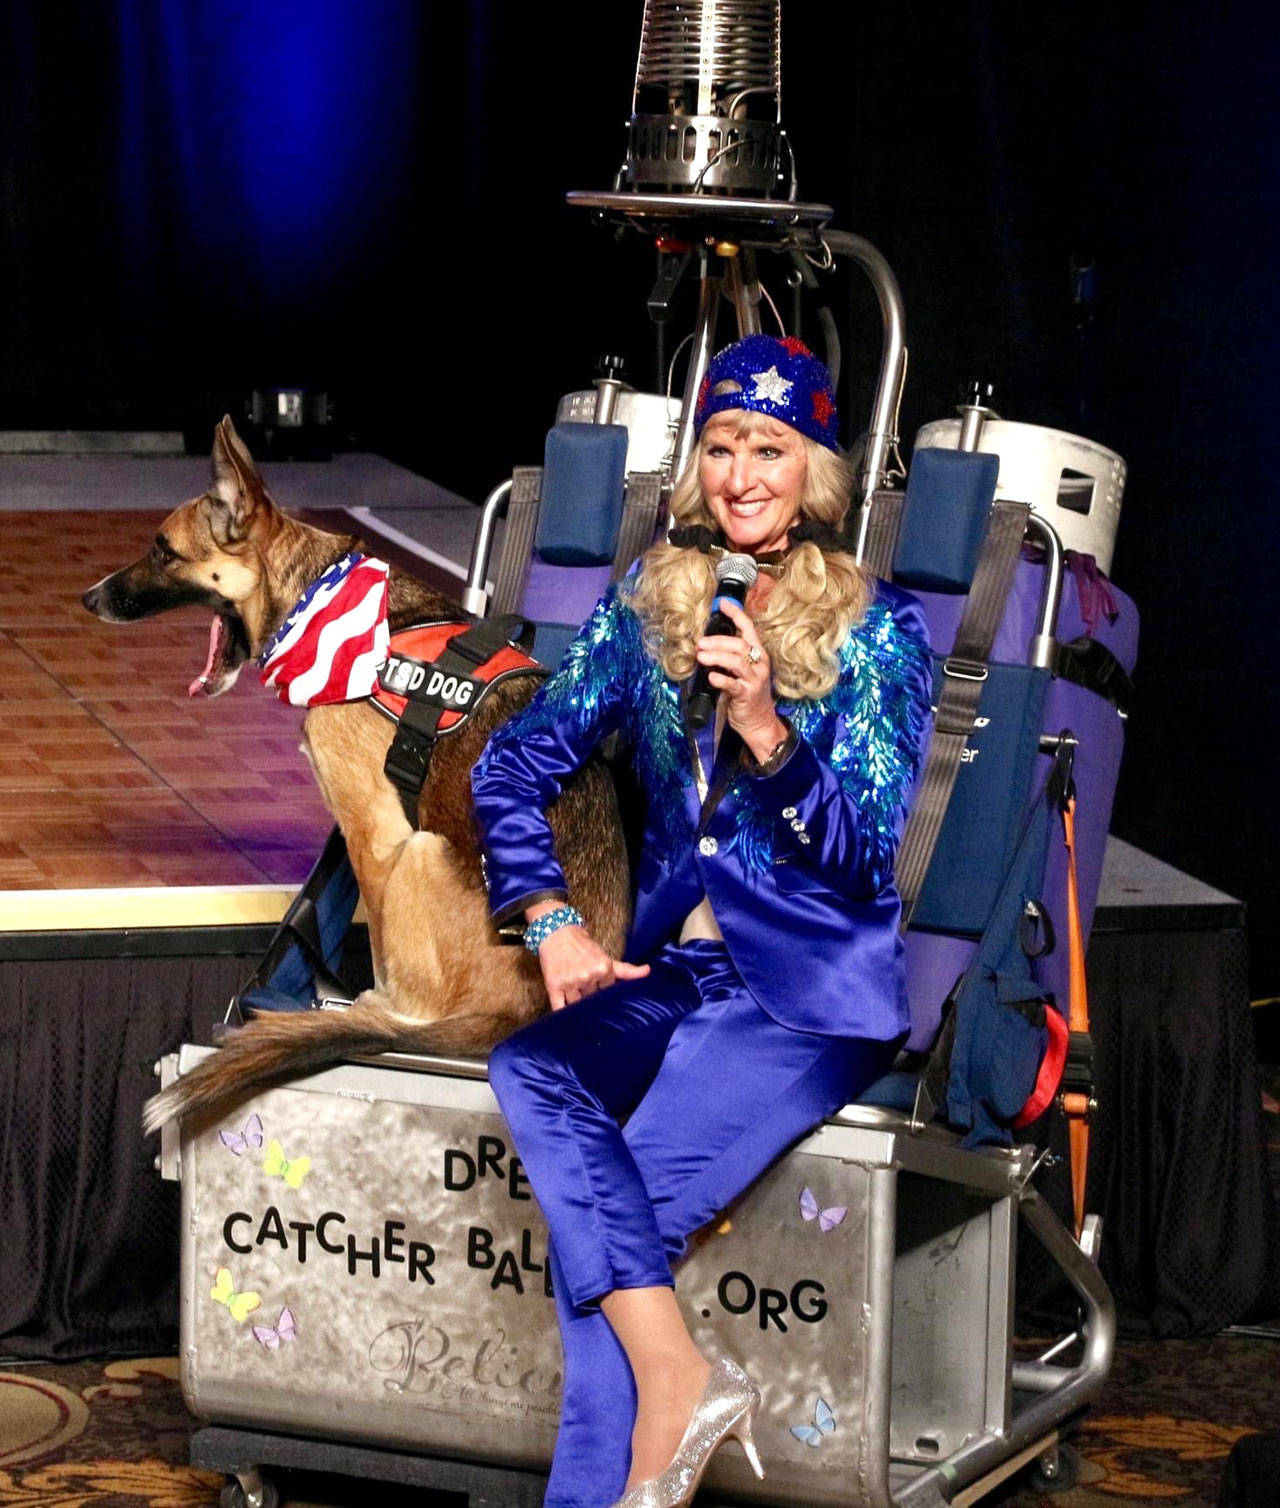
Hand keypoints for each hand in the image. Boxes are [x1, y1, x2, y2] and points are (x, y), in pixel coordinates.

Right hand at [529, 913, 649, 1009]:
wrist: (556, 932)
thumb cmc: (583, 946)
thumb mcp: (606, 957)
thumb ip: (626, 969)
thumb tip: (648, 971)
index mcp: (603, 969)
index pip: (608, 993)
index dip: (603, 992)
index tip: (599, 991)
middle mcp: (587, 976)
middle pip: (593, 1000)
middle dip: (590, 998)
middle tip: (586, 993)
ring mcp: (570, 982)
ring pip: (577, 1006)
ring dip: (577, 1005)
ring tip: (574, 998)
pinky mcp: (554, 986)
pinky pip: (559, 1007)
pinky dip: (562, 1013)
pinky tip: (565, 1018)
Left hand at [695, 599, 788, 760]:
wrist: (759, 721)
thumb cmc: (747, 694)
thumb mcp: (741, 671)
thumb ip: (729, 658)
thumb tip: (705, 646)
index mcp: (758, 654)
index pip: (749, 628)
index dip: (736, 614)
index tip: (722, 604)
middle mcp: (760, 663)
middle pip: (739, 644)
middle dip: (717, 641)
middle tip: (699, 643)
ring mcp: (755, 679)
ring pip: (736, 661)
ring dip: (716, 656)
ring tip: (700, 656)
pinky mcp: (748, 695)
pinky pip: (733, 685)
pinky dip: (721, 679)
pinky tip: (711, 677)